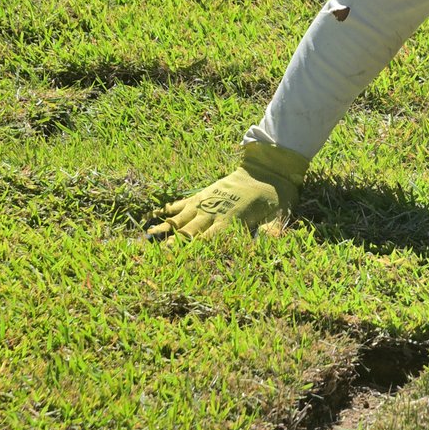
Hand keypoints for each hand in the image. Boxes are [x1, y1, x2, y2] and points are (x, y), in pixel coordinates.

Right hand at [145, 142, 309, 240]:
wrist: (269, 168)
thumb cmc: (276, 196)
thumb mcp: (279, 216)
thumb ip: (271, 233)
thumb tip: (264, 247)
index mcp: (232, 220)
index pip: (210, 239)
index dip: (195, 249)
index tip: (181, 261)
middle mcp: (215, 211)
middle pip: (191, 230)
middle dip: (175, 243)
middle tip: (157, 255)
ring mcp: (208, 201)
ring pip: (182, 216)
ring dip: (166, 226)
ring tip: (148, 235)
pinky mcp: (205, 192)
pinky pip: (183, 202)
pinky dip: (169, 208)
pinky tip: (155, 213)